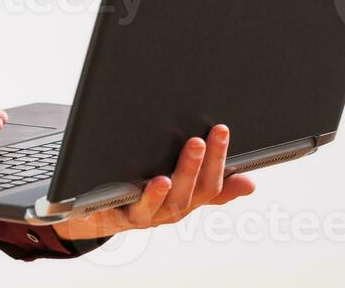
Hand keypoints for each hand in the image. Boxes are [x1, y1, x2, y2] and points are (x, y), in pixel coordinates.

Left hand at [50, 124, 256, 241]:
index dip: (220, 158)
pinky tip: (156, 180)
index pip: (212, 182)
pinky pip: (137, 208)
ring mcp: (147, 215)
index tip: (222, 129)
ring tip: (190, 150)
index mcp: (187, 200)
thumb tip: (250, 184)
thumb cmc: (141, 196)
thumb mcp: (179, 189)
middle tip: (205, 136)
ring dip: (184, 173)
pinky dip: (149, 196)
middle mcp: (171, 211)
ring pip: (170, 200)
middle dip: (202, 162)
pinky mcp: (121, 216)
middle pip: (193, 190)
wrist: (93, 216)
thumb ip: (212, 185)